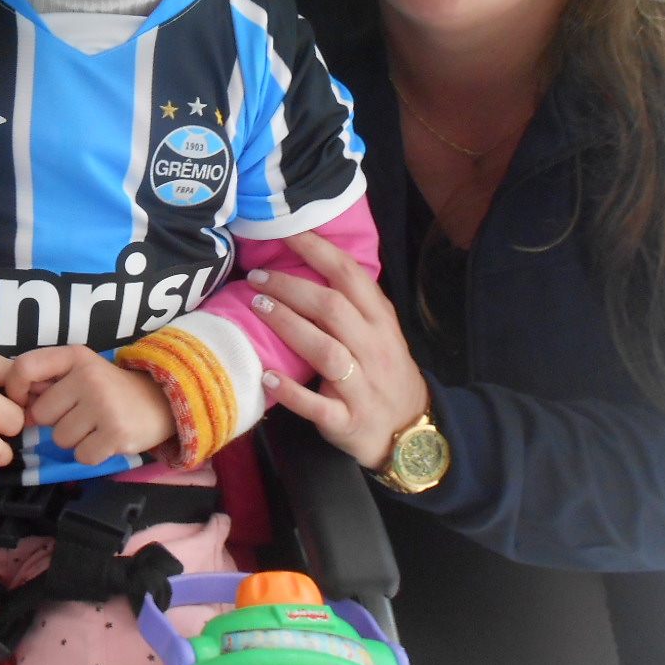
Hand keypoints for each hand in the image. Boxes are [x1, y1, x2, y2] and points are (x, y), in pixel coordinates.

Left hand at [4, 345, 176, 465]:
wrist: (160, 402)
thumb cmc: (109, 389)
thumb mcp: (81, 371)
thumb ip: (48, 380)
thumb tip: (18, 404)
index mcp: (75, 357)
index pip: (25, 367)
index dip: (16, 389)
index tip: (25, 401)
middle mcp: (89, 377)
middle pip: (41, 414)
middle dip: (55, 421)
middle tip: (80, 414)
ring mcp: (104, 406)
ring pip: (60, 439)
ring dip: (74, 439)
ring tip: (95, 426)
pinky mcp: (116, 434)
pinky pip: (81, 456)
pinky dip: (90, 454)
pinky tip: (105, 439)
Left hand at [250, 231, 429, 469]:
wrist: (409, 432)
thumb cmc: (383, 372)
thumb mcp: (380, 331)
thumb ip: (353, 301)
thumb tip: (308, 259)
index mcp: (380, 321)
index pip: (350, 275)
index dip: (316, 250)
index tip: (284, 232)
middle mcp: (374, 349)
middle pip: (332, 309)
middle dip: (291, 287)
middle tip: (257, 277)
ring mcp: (361, 387)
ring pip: (325, 351)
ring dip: (288, 326)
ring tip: (256, 307)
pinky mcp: (347, 420)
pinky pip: (318, 405)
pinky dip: (291, 391)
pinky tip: (266, 376)